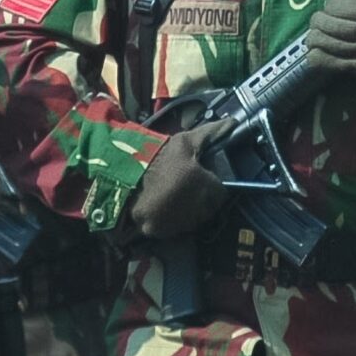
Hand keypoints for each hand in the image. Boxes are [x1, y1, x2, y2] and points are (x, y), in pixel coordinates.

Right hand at [128, 117, 235, 240]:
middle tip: (185, 187)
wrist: (120, 173)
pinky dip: (171, 221)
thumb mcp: (185, 141)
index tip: (200, 178)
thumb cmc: (157, 156)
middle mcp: (194, 208)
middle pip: (208, 209)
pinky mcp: (160, 232)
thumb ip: (212, 134)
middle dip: (201, 199)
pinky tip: (163, 208)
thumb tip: (234, 124)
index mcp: (203, 185)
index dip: (211, 185)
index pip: (220, 192)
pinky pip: (174, 229)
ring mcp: (177, 223)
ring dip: (188, 212)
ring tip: (174, 197)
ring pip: (192, 221)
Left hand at [306, 0, 355, 109]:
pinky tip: (312, 56)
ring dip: (315, 40)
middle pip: (333, 25)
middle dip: (318, 22)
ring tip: (311, 38)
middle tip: (315, 22)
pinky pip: (337, 64)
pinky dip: (320, 60)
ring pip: (331, 45)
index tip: (329, 7)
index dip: (331, 5)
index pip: (344, 6)